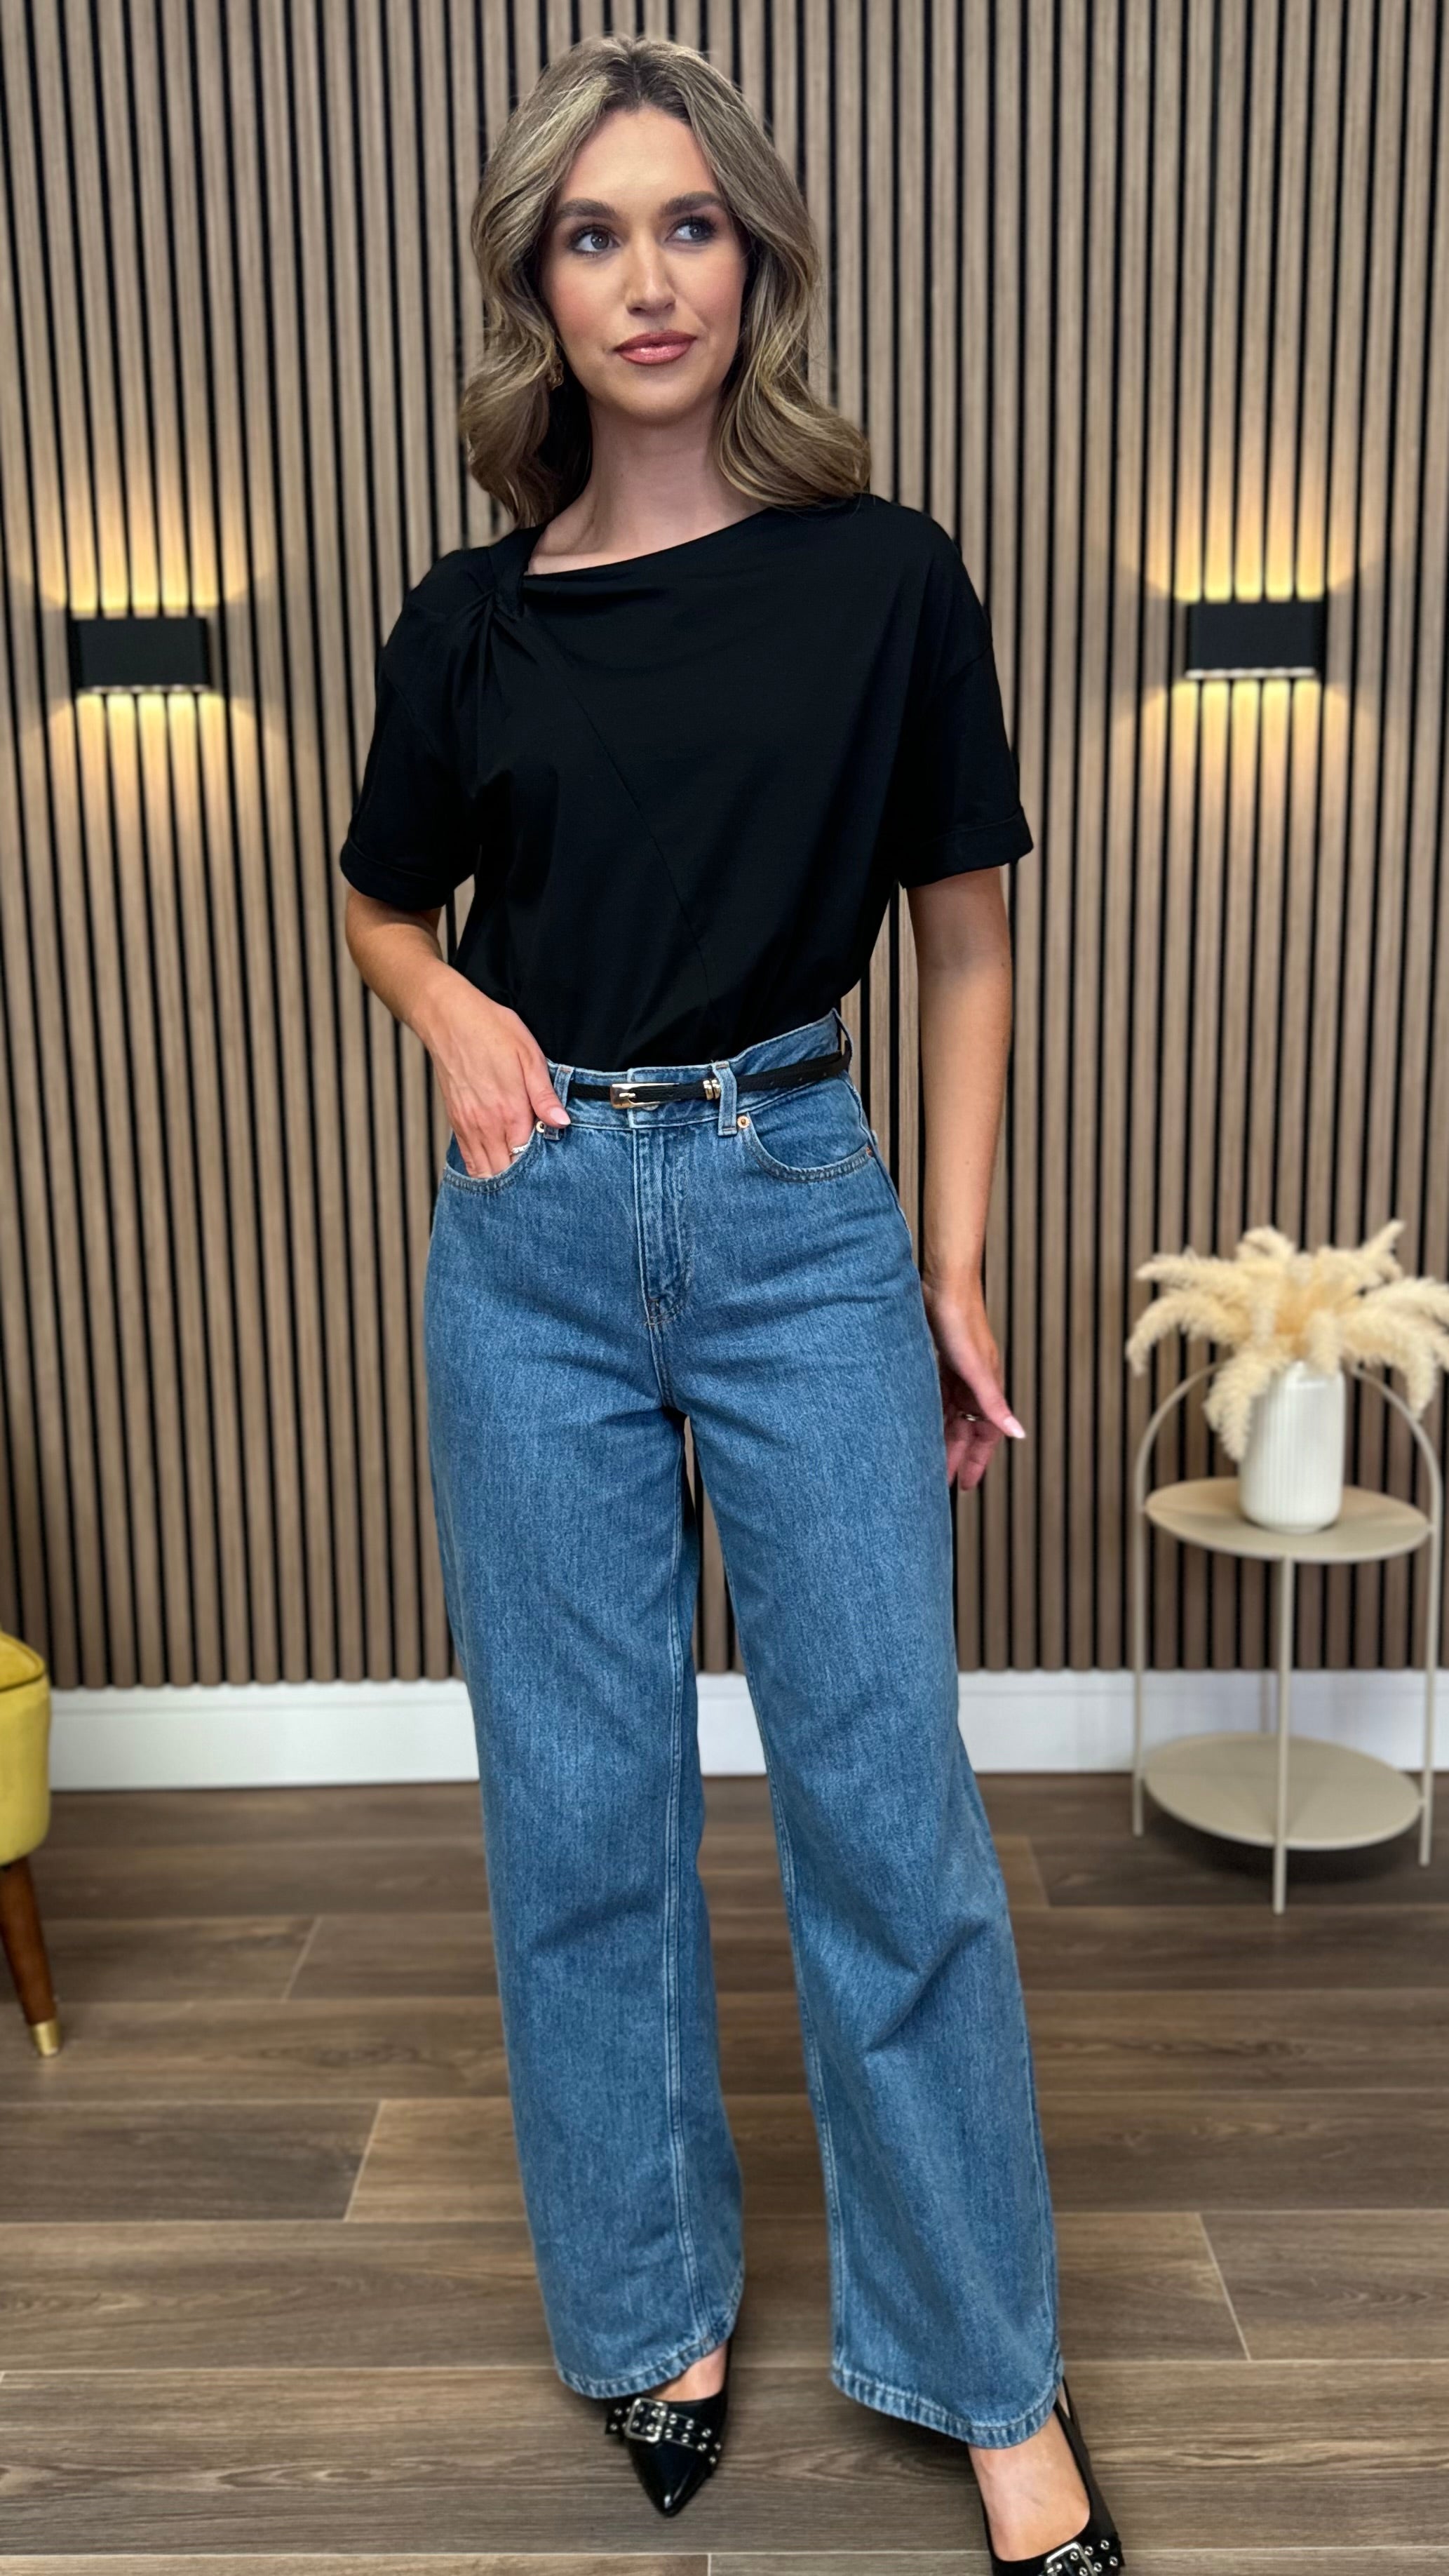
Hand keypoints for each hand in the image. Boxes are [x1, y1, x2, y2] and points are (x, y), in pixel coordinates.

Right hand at [416, 979, 570, 1177]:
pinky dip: (482, 1169)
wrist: (447, 1018)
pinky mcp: (455, 1121)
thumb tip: (562, 1123)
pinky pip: (468, 1159)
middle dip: (522, 1182)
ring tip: (519, 1182)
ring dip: (501, 1178)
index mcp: (510, 1110)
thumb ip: (544, 1095)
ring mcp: (468, 1125)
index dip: (541, 1169)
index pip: (528, 1159)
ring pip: (485, 1171)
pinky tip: (495, 1168)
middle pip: (505, 1172)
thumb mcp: (529, 1055)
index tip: (554, 1170)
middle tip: (539, 1183)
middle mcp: (486, 1124)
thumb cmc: (490, 1030)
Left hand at [919, 1270, 1026, 1488]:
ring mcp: (958, 1370)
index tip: (967, 1485)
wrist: (943, 1282)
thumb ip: (994, 1403)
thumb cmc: (960, 1319)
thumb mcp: (976, 1368)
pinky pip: (940, 1395)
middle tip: (942, 1481)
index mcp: (986, 1386)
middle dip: (957, 1455)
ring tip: (928, 1458)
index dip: (977, 1460)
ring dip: (943, 1435)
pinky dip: (933, 1412)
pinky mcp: (942, 1358)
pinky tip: (919, 1421)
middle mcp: (974, 1381)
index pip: (986, 1433)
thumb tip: (1019, 1434)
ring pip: (952, 1413)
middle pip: (967, 1427)